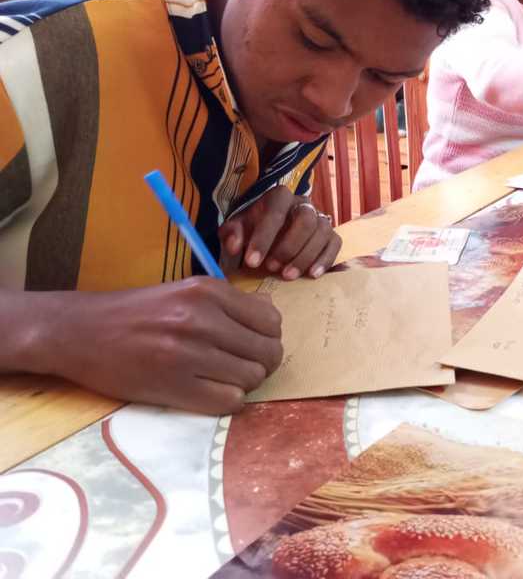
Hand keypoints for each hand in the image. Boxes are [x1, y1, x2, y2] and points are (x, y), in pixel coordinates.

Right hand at [27, 278, 282, 413]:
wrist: (79, 332)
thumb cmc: (137, 312)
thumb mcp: (185, 292)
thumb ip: (230, 303)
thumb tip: (272, 315)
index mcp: (208, 291)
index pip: (271, 321)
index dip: (268, 337)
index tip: (251, 343)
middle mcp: (202, 319)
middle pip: (268, 352)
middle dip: (262, 363)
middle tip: (241, 366)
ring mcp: (188, 353)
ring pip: (252, 378)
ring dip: (244, 383)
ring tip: (222, 378)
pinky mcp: (173, 386)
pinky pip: (229, 402)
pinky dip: (227, 401)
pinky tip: (210, 392)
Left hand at [219, 185, 340, 279]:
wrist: (269, 237)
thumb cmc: (252, 232)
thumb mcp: (236, 230)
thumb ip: (232, 234)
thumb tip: (235, 245)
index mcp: (279, 197)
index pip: (275, 212)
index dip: (263, 238)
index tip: (251, 262)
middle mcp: (303, 204)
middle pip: (306, 220)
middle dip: (288, 247)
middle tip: (272, 268)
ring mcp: (320, 218)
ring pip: (323, 232)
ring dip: (305, 256)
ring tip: (288, 276)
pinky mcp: (331, 235)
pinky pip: (335, 244)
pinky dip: (325, 260)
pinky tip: (312, 275)